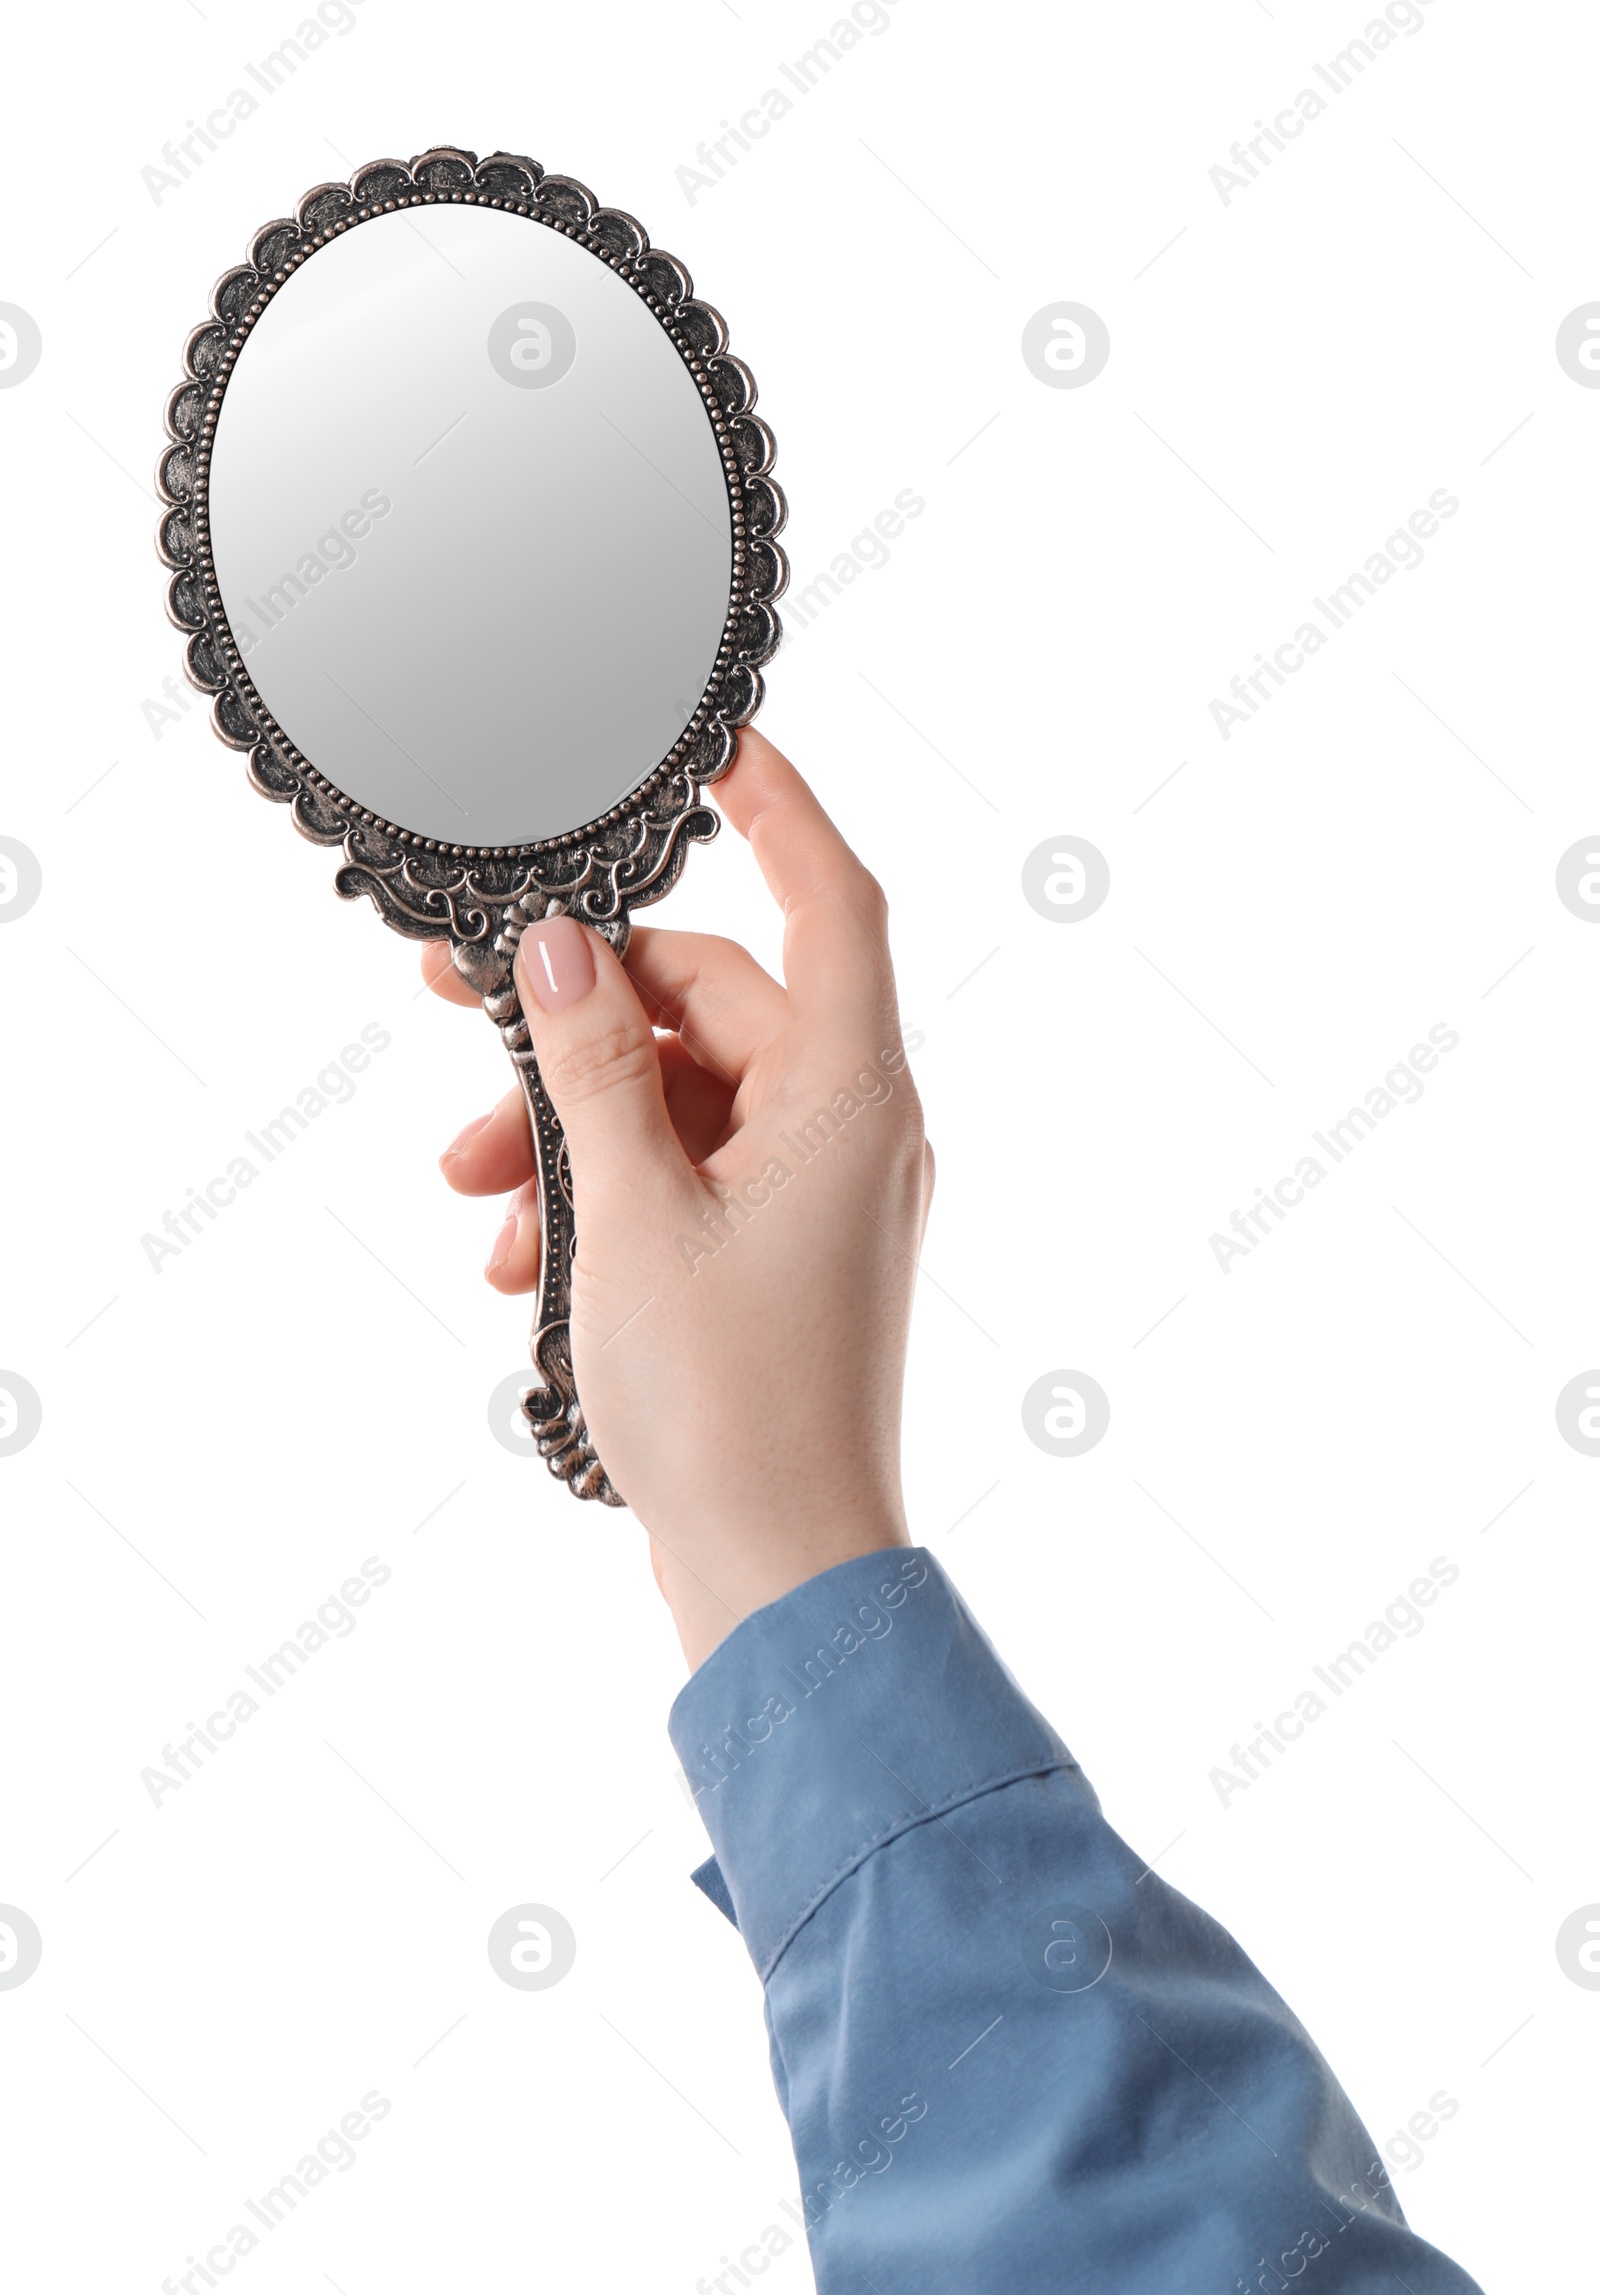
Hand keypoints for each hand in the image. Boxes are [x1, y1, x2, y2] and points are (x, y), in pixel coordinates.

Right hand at [423, 730, 931, 1670]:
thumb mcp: (631, 1213)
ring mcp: (826, 1196)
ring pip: (687, 1095)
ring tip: (474, 1193)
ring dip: (574, 1123)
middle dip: (580, 1022)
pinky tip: (520, 1258)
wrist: (779, 1576)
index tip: (713, 742)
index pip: (832, 897)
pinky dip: (607, 1189)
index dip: (778, 805)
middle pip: (717, 1004)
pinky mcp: (787, 1255)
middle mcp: (857, 1130)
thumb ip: (592, 1064)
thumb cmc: (728, 1409)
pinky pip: (693, 1172)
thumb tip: (557, 946)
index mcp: (853, 1097)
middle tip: (457, 1022)